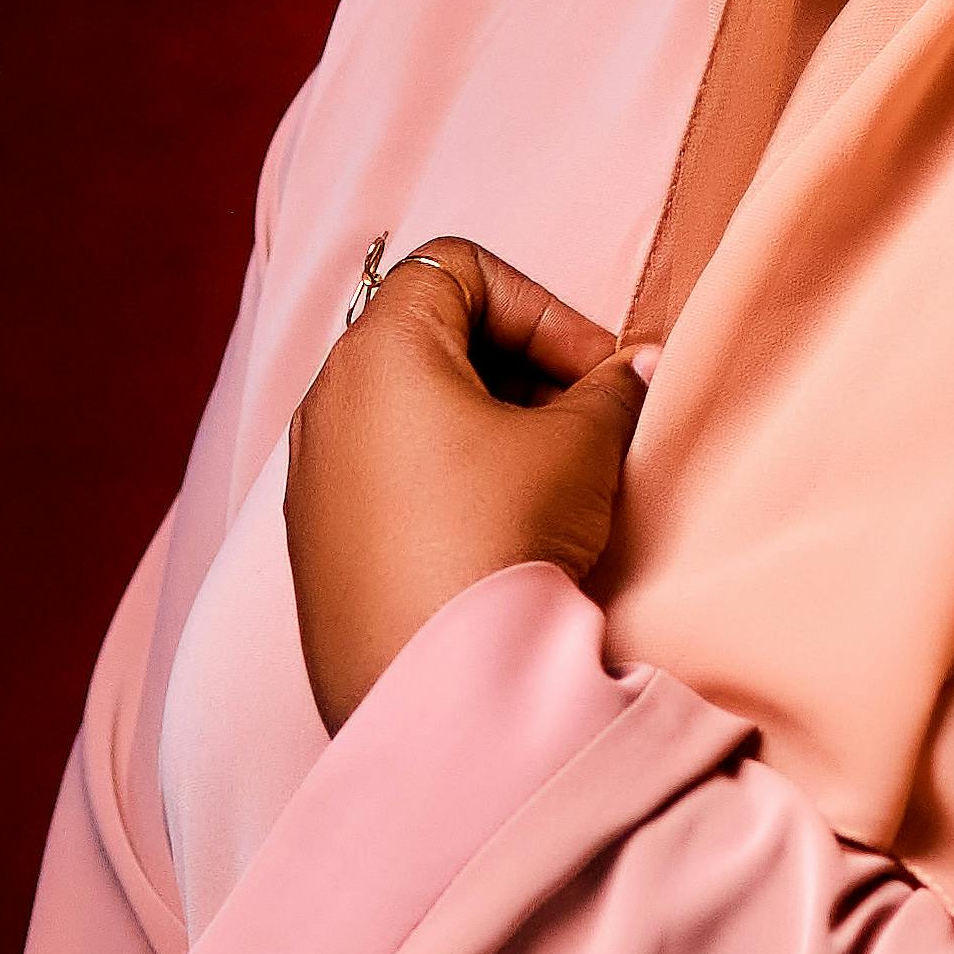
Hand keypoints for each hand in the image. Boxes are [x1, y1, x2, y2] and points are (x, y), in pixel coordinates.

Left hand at [284, 238, 645, 731]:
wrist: (431, 686)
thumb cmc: (498, 539)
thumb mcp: (580, 447)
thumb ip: (613, 389)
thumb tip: (637, 370)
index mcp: (377, 349)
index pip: (461, 267)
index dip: (544, 306)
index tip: (596, 373)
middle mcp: (328, 399)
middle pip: (433, 333)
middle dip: (524, 364)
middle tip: (588, 421)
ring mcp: (316, 474)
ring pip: (412, 407)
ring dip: (491, 422)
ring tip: (554, 478)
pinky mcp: (320, 541)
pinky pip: (390, 472)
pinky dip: (451, 473)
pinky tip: (504, 526)